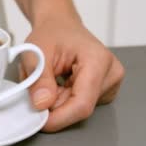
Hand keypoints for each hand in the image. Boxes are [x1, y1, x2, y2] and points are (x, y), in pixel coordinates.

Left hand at [20, 17, 124, 131]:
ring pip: (77, 107)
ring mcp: (110, 82)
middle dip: (52, 104)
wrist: (59, 25)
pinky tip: (59, 83)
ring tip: (49, 78)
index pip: (82, 103)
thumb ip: (38, 79)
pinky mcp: (105, 89)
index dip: (59, 117)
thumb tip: (42, 104)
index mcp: (98, 61)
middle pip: (79, 107)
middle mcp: (111, 73)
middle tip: (36, 85)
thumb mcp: (35, 52)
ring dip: (56, 100)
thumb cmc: (51, 34)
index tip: (39, 120)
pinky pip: (79, 104)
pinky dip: (63, 98)